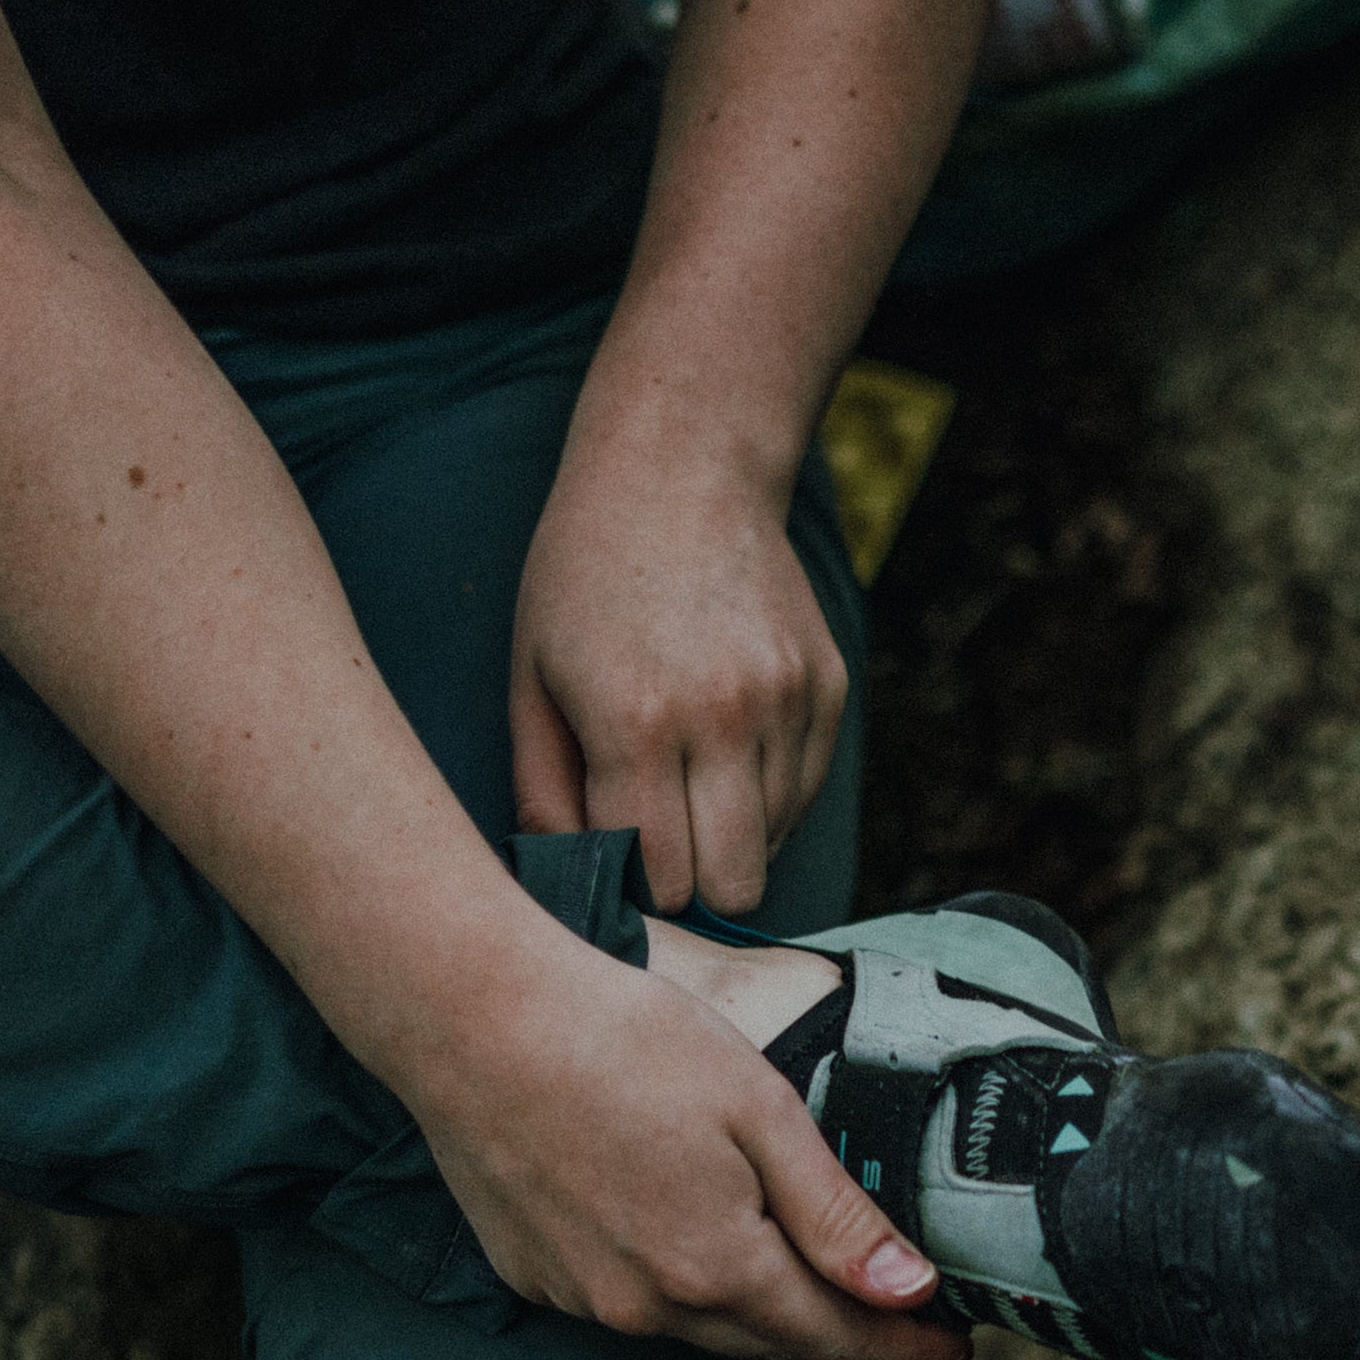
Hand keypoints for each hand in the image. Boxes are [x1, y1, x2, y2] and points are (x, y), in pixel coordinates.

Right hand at [403, 929, 968, 1359]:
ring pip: (701, 1329)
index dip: (904, 1343)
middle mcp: (649, 1307)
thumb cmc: (621, 1040)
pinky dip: (678, 1287)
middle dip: (841, 1331)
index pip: (837, 1335)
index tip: (953, 1342)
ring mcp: (585, 1299)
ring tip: (805, 1276)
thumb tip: (908, 1290)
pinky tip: (688, 1238)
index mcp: (718, 1267)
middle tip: (897, 1310)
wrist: (469, 1019)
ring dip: (759, 1311)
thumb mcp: (759, 1110)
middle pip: (773, 1342)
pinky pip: (633, 1304)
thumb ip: (835, 1213)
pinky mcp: (536, 1278)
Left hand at [510, 439, 846, 917]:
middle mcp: (725, 719)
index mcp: (637, 724)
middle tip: (660, 841)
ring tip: (688, 775)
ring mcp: (787, 702)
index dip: (637, 887)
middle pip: (734, 886)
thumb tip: (573, 882)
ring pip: (775, 845)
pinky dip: (768, 795)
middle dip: (693, 883)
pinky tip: (726, 744)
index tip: (619, 861)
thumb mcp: (532, 680)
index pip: (661, 878)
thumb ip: (545, 793)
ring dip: (732, 835)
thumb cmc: (583, 579)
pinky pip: (804, 793)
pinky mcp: (827, 687)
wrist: (681, 472)